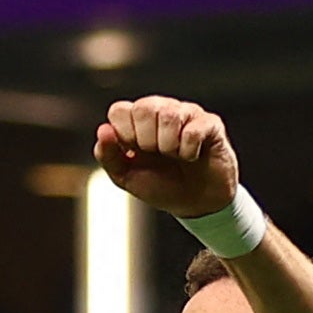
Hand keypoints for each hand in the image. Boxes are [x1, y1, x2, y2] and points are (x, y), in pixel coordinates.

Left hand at [94, 95, 239, 219]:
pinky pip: (192, 130)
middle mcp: (161, 109)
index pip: (119, 110)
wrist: (196, 205)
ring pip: (169, 115)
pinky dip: (189, 151)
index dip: (124, 135)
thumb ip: (109, 157)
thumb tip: (103, 131)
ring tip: (176, 156)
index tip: (134, 153)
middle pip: (143, 108)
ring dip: (169, 146)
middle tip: (158, 155)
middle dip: (147, 141)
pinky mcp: (210, 123)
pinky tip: (192, 156)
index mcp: (137, 120)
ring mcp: (186, 113)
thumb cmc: (162, 186)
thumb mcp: (127, 178)